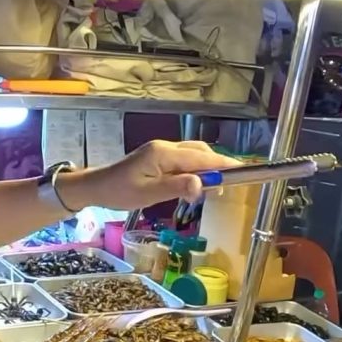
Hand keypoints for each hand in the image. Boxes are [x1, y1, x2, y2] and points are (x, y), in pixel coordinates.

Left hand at [79, 139, 224, 209]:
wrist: (96, 186)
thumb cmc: (119, 192)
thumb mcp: (148, 194)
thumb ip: (176, 187)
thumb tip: (202, 185)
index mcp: (164, 153)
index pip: (201, 158)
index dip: (223, 165)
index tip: (244, 170)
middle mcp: (166, 147)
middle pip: (200, 152)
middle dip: (218, 166)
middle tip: (229, 185)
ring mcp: (162, 150)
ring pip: (193, 155)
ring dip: (207, 168)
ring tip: (215, 187)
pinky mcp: (158, 157)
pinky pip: (184, 159)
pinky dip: (195, 169)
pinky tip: (196, 184)